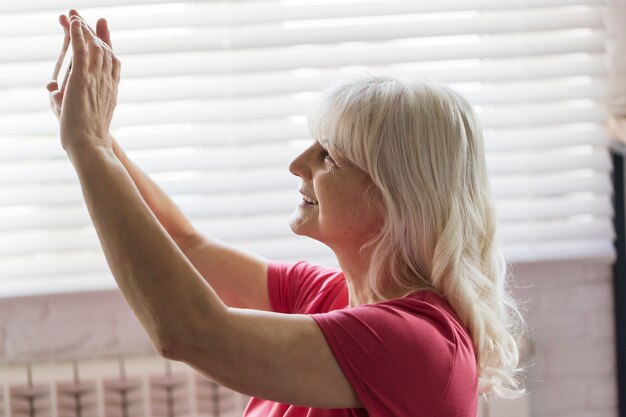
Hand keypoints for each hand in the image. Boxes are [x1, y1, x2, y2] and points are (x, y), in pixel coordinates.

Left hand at [46, 10, 119, 153]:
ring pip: (94, 47)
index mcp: (110, 88)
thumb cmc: (84, 137)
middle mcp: (106, 81)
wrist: (90, 145)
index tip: (99, 27)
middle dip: (92, 29)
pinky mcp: (82, 80)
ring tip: (74, 15)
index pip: (110, 59)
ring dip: (83, 28)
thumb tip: (52, 89)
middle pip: (102, 48)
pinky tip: (74, 24)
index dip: (106, 41)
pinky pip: (81, 52)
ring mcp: (95, 79)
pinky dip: (78, 36)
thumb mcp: (77, 113)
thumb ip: (64, 98)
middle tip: (80, 15)